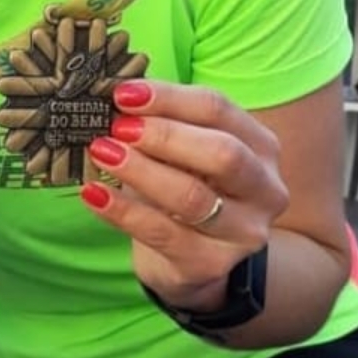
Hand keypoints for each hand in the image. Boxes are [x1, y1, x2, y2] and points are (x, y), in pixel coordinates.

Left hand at [80, 80, 288, 310]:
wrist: (190, 257)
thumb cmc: (184, 186)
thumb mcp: (181, 152)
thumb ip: (161, 123)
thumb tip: (118, 96)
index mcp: (260, 146)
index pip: (218, 110)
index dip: (169, 98)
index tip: (123, 94)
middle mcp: (264, 188)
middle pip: (221, 153)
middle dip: (164, 135)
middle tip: (118, 127)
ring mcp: (243, 232)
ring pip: (192, 196)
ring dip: (141, 170)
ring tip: (102, 152)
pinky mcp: (210, 263)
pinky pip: (160, 233)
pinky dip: (122, 211)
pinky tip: (93, 194)